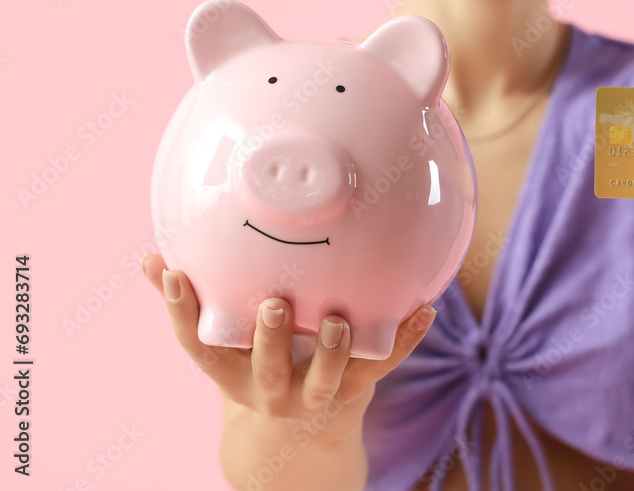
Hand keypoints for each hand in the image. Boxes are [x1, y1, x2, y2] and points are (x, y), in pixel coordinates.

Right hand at [141, 253, 436, 431]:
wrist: (300, 438)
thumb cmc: (257, 367)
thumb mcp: (222, 346)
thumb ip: (193, 302)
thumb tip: (150, 256)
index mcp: (232, 374)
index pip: (198, 348)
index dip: (181, 313)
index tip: (177, 274)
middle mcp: (271, 390)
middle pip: (268, 370)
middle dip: (270, 340)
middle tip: (274, 304)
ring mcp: (317, 394)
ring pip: (328, 379)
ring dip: (333, 350)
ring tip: (337, 320)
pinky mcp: (357, 390)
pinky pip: (383, 364)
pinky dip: (405, 337)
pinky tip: (423, 308)